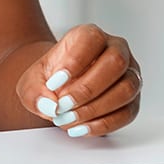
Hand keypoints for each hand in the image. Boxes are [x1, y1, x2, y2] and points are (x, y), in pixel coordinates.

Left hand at [19, 24, 140, 136]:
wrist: (57, 89)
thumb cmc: (49, 79)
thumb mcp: (31, 82)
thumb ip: (35, 92)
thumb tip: (50, 105)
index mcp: (89, 36)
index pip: (91, 39)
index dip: (74, 62)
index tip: (54, 83)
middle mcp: (116, 50)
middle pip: (115, 63)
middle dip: (87, 89)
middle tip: (62, 105)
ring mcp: (129, 74)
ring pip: (126, 88)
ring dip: (95, 108)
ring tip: (68, 118)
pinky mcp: (132, 100)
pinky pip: (127, 112)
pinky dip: (103, 124)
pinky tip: (81, 128)